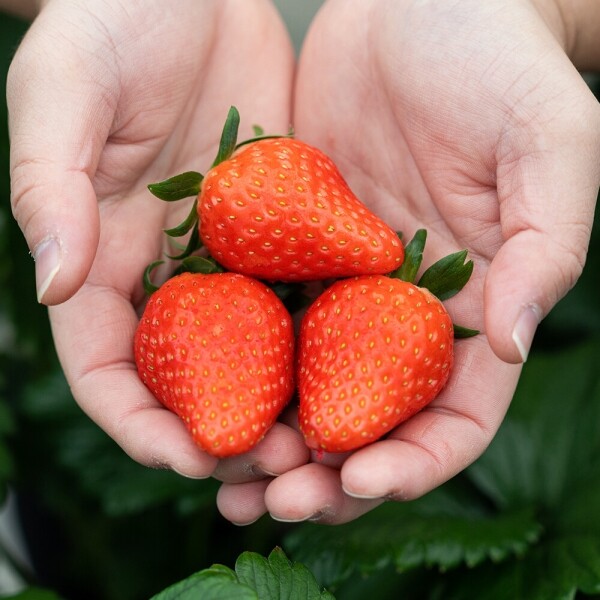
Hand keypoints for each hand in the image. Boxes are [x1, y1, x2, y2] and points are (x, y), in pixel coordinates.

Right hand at [8, 0, 309, 484]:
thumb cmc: (114, 22)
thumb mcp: (65, 91)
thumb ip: (50, 187)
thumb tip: (48, 284)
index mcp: (101, 259)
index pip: (108, 368)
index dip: (139, 422)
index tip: (185, 458)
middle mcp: (167, 273)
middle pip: (189, 380)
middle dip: (222, 432)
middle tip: (271, 466)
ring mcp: (229, 259)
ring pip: (253, 357)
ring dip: (281, 405)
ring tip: (319, 441)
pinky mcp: (282, 233)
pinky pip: (304, 301)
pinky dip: (324, 346)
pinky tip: (359, 373)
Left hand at [218, 0, 599, 523]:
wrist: (420, 2)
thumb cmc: (499, 62)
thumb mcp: (547, 145)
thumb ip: (544, 249)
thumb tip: (513, 344)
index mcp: (471, 304)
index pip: (452, 417)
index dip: (412, 463)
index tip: (356, 482)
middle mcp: (401, 309)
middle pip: (367, 421)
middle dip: (324, 475)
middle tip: (270, 502)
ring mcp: (342, 283)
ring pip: (304, 387)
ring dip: (268, 440)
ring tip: (222, 477)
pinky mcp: (290, 247)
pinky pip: (258, 319)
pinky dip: (231, 367)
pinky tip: (195, 395)